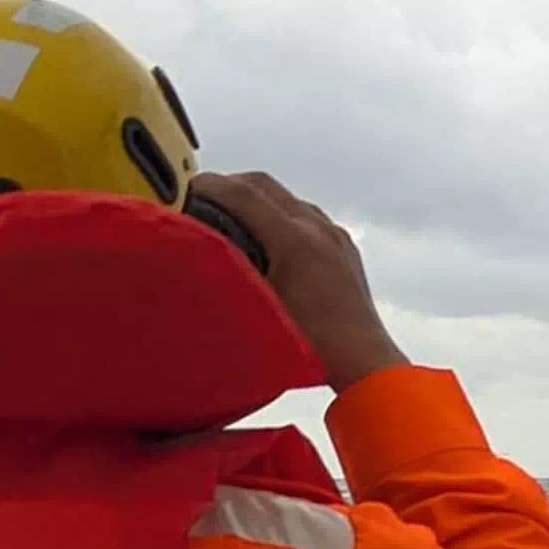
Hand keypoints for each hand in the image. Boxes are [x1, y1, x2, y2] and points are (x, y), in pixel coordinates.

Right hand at [189, 171, 409, 391]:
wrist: (364, 363)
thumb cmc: (312, 346)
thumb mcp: (256, 307)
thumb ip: (228, 272)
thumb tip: (196, 251)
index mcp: (295, 239)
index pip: (243, 193)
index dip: (208, 186)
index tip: (185, 188)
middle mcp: (318, 229)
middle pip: (264, 185)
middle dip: (229, 186)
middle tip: (201, 198)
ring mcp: (335, 236)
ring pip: (286, 199)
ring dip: (255, 200)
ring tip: (229, 217)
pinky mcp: (344, 248)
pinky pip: (307, 217)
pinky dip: (280, 216)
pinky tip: (267, 239)